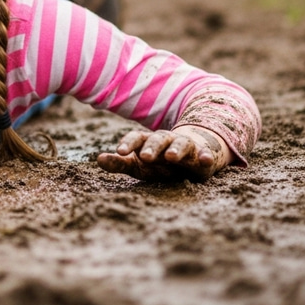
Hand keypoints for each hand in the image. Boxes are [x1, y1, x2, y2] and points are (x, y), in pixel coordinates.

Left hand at [96, 125, 230, 181]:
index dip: (128, 143)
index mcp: (149, 142)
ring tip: (171, 157)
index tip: (120, 152)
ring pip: (181, 144)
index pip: (137, 138)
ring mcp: (186, 147)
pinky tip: (206, 160)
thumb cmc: (160, 163)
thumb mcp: (139, 166)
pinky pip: (206, 155)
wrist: (190, 155)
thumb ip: (120, 163)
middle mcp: (167, 141)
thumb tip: (98, 159)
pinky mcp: (203, 156)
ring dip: (176, 149)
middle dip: (151, 147)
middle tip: (144, 157)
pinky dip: (206, 156)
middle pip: (158, 139)